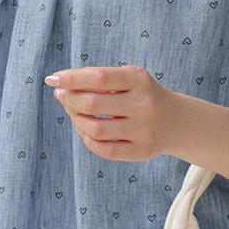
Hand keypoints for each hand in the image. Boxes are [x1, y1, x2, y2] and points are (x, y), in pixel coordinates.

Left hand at [44, 64, 181, 161]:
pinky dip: (87, 139)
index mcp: (139, 79)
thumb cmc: (141, 94)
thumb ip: (98, 78)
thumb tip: (60, 85)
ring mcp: (143, 130)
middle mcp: (143, 104)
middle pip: (92, 104)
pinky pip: (103, 149)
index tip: (52, 79)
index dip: (71, 78)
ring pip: (94, 129)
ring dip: (75, 120)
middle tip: (62, 96)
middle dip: (69, 100)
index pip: (99, 77)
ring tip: (74, 113)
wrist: (176, 120)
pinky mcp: (141, 151)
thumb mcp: (128, 77)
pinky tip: (85, 130)